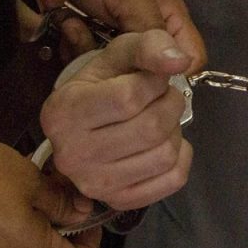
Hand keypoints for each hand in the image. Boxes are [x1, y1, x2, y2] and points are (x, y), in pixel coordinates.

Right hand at [0, 138, 100, 247]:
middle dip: (56, 222)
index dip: (89, 247)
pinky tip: (0, 190)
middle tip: (57, 189)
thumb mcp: (29, 177)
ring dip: (30, 218)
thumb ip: (60, 199)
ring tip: (27, 182)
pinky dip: (5, 220)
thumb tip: (80, 210)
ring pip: (19, 245)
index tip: (88, 222)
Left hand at [37, 0, 205, 68]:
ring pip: (117, 74)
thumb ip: (152, 30)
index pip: (190, 59)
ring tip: (78, 27)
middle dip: (124, 67)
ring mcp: (119, 42)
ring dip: (93, 55)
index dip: (176, 73)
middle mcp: (148, 34)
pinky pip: (90, 66)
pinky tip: (67, 27)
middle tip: (102, 45)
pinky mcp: (93, 45)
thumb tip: (176, 66)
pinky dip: (75, 51)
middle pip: (150, 73)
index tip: (148, 73)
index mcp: (170, 18)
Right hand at [40, 29, 194, 211]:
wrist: (84, 122)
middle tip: (163, 96)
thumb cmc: (101, 82)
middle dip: (170, 104)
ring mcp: (94, 184)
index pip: (129, 97)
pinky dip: (181, 157)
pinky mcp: (118, 201)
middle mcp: (73, 154)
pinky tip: (165, 142)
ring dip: (175, 130)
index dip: (155, 82)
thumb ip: (149, 46)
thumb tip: (180, 61)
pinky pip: (172, 181)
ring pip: (165, 155)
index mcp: (65, 111)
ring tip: (161, 118)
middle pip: (151, 129)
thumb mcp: (119, 52)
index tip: (153, 76)